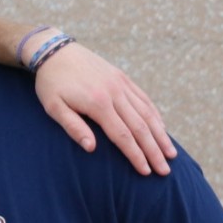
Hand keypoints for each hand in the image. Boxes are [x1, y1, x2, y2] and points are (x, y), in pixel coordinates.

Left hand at [34, 42, 175, 175]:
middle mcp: (115, 93)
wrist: (56, 51)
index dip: (136, 154)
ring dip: (160, 134)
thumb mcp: (54, 107)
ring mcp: (122, 84)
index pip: (123, 135)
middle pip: (141, 127)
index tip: (145, 171)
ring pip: (147, 113)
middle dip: (154, 150)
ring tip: (171, 153)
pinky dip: (155, 115)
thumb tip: (92, 149)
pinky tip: (161, 128)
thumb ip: (73, 127)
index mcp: (98, 103)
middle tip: (165, 170)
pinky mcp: (123, 78)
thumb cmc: (51, 83)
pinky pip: (144, 99)